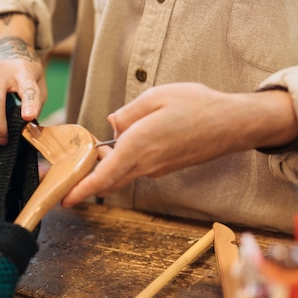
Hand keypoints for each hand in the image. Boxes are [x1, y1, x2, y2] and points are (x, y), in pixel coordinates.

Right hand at [0, 14, 46, 144]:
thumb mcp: (38, 81)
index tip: (28, 117)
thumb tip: (30, 129)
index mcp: (24, 71)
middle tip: (3, 140)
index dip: (29, 104)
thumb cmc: (24, 70)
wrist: (4, 43)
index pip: (28, 87)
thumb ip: (36, 103)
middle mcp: (0, 70)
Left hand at [61, 82, 297, 206]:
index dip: (81, 190)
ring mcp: (156, 169)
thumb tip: (112, 126)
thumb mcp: (156, 97)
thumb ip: (127, 114)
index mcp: (138, 145)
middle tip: (68, 181)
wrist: (232, 124)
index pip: (103, 176)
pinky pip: (135, 170)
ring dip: (103, 171)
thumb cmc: (196, 106)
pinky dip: (121, 165)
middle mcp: (145, 163)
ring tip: (93, 156)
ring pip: (121, 176)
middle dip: (86, 184)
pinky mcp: (164, 168)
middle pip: (108, 182)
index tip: (65, 200)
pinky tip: (122, 147)